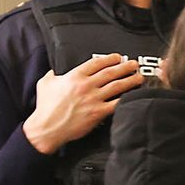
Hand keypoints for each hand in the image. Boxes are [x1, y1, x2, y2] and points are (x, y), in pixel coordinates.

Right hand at [24, 53, 143, 153]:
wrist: (47, 128)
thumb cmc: (45, 108)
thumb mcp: (45, 84)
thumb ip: (52, 75)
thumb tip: (54, 72)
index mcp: (74, 76)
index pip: (96, 63)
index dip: (109, 58)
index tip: (118, 57)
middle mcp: (86, 85)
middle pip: (110, 72)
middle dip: (125, 67)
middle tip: (134, 64)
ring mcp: (93, 99)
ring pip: (117, 86)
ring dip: (130, 80)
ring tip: (139, 77)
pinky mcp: (98, 113)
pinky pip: (116, 104)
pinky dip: (127, 99)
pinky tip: (135, 96)